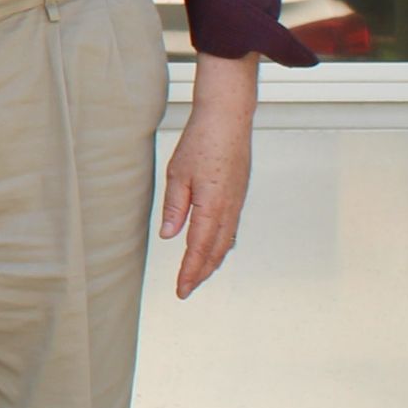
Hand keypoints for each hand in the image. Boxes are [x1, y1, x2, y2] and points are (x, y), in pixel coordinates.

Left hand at [159, 55, 256, 297]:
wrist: (229, 118)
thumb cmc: (203, 141)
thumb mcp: (178, 174)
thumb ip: (175, 207)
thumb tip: (169, 235)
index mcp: (213, 205)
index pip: (199, 248)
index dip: (190, 271)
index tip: (182, 289)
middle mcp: (229, 208)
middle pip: (215, 250)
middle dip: (201, 272)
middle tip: (187, 289)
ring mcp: (237, 201)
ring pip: (225, 240)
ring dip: (212, 260)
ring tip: (199, 275)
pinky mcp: (238, 194)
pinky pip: (231, 227)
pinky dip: (222, 244)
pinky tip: (216, 248)